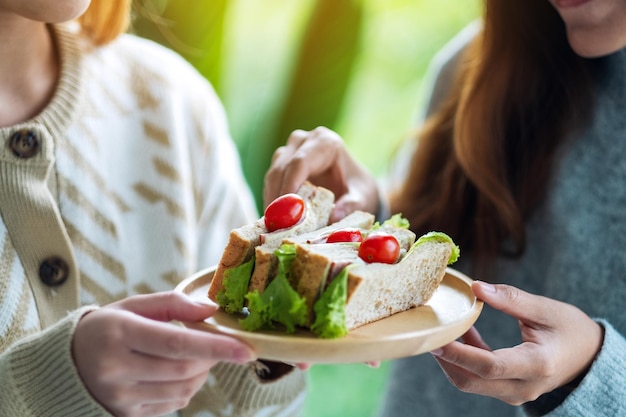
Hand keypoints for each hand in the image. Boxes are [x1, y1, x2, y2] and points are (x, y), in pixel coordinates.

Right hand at [72, 292, 255, 416]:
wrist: (68, 362)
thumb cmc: (108, 327)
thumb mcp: (134, 305)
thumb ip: (173, 304)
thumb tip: (211, 310)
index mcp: (118, 334)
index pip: (176, 343)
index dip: (215, 347)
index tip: (246, 348)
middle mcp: (116, 369)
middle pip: (184, 369)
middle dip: (212, 357)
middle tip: (218, 345)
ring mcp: (120, 397)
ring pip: (183, 390)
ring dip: (202, 372)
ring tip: (195, 356)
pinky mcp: (126, 415)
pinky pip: (173, 405)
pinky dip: (187, 387)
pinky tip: (178, 373)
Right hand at [264, 127, 378, 221]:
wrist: (353, 186)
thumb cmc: (357, 188)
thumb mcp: (362, 198)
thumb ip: (351, 206)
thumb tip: (334, 217)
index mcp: (325, 142)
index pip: (300, 163)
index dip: (289, 188)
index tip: (286, 214)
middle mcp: (303, 141)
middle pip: (281, 169)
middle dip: (277, 199)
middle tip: (277, 227)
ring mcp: (289, 151)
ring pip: (272, 177)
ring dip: (272, 203)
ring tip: (276, 228)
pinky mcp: (281, 165)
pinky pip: (271, 185)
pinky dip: (272, 204)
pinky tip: (276, 222)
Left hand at [431, 281, 602, 405]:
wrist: (589, 356)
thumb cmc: (570, 329)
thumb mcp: (546, 310)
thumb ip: (511, 299)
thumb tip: (477, 286)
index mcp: (536, 366)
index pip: (489, 365)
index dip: (458, 353)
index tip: (435, 338)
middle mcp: (523, 386)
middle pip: (471, 380)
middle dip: (444, 358)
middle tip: (425, 332)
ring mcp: (514, 392)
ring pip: (470, 382)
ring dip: (450, 358)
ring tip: (438, 328)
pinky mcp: (506, 390)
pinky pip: (477, 378)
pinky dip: (463, 358)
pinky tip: (460, 332)